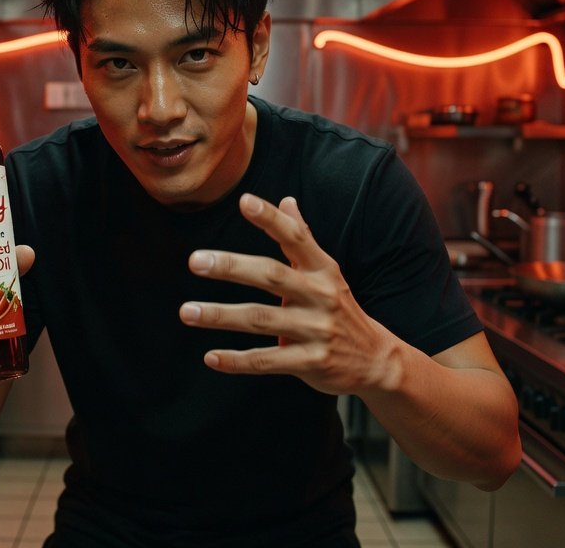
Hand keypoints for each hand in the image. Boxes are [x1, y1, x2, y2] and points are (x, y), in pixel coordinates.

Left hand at [179, 193, 398, 395]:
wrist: (376, 360)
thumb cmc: (340, 309)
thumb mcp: (327, 273)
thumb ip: (302, 238)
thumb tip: (286, 201)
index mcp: (323, 270)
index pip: (296, 237)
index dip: (271, 219)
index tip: (244, 201)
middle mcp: (320, 295)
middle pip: (271, 275)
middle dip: (232, 267)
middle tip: (195, 261)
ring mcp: (316, 330)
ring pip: (261, 319)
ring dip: (221, 315)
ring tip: (187, 311)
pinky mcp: (311, 362)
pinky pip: (267, 361)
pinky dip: (237, 361)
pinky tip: (211, 357)